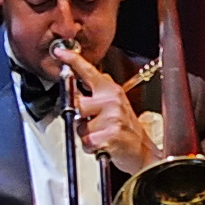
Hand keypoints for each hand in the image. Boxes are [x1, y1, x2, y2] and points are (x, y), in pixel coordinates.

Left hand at [52, 44, 158, 174]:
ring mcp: (112, 118)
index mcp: (111, 91)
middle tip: (92, 123)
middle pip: (76, 104)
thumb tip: (81, 80)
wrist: (144, 153)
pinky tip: (103, 146)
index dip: (72, 59)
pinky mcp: (111, 135)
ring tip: (101, 136)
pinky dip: (91, 148)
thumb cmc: (127, 131)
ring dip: (85, 135)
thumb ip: (99, 93)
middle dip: (80, 117)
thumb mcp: (117, 106)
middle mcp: (112, 101)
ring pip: (80, 127)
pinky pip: (87, 142)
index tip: (59, 52)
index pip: (88, 71)